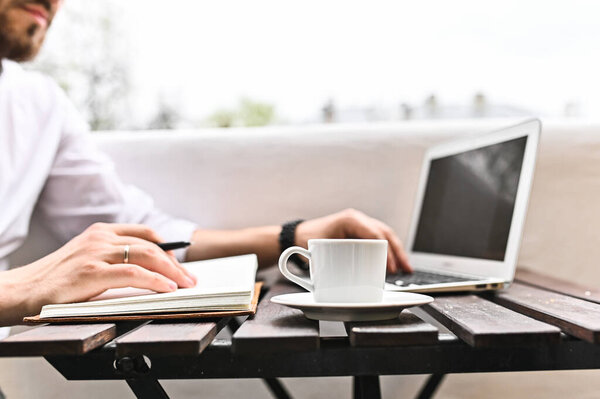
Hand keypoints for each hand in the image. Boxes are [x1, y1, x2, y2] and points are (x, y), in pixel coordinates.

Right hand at [0, 223, 196, 324]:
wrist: (20, 291)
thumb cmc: (55, 280)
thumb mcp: (87, 260)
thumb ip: (113, 259)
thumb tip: (148, 270)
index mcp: (101, 232)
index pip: (145, 234)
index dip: (168, 249)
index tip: (180, 263)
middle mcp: (101, 238)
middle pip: (151, 245)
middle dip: (175, 263)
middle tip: (190, 279)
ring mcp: (96, 253)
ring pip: (146, 256)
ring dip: (171, 272)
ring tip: (184, 285)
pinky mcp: (91, 273)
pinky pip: (133, 273)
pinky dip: (155, 280)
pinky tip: (166, 288)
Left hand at [295, 209, 411, 273]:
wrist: (299, 235)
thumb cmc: (307, 239)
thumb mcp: (320, 248)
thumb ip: (331, 259)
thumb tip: (345, 273)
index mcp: (350, 219)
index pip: (375, 234)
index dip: (386, 250)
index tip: (391, 267)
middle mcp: (358, 219)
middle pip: (385, 233)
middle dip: (397, 251)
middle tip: (404, 269)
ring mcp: (360, 224)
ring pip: (385, 235)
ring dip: (397, 251)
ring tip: (405, 268)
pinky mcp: (360, 232)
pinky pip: (379, 238)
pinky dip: (388, 250)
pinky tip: (394, 262)